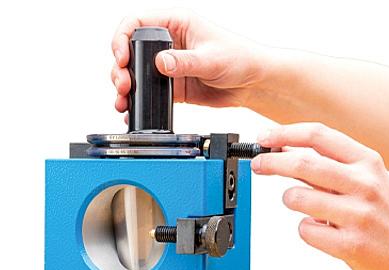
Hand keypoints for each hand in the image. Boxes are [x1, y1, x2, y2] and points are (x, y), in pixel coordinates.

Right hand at [111, 8, 273, 119]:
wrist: (250, 84)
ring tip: (124, 101)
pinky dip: (140, 102)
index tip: (121, 58)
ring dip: (126, 87)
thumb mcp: (212, 58)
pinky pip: (150, 93)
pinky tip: (134, 110)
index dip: (122, 38)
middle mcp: (168, 44)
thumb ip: (185, 62)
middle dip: (120, 68)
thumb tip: (160, 63)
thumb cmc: (239, 58)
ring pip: (137, 74)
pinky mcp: (172, 87)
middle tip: (123, 85)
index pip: (137, 23)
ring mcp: (168, 67)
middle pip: (131, 51)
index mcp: (176, 24)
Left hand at [251, 123, 388, 269]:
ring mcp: (357, 215)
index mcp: (366, 162)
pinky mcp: (350, 244)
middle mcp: (363, 184)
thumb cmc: (380, 211)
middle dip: (272, 162)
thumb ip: (328, 165)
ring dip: (292, 201)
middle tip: (258, 164)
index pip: (318, 135)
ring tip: (307, 206)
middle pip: (303, 164)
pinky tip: (323, 229)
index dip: (285, 134)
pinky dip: (307, 229)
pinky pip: (305, 230)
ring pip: (297, 198)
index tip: (265, 138)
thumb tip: (284, 151)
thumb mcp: (364, 178)